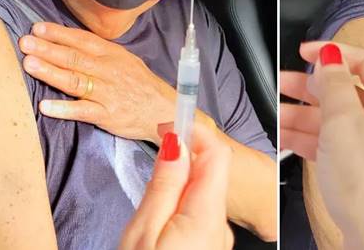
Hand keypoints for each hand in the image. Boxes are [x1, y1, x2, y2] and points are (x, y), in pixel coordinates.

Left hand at [19, 22, 202, 144]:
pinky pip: (83, 111)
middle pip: (75, 58)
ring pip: (76, 80)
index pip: (83, 40)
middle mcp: (109, 71)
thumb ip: (102, 54)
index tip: (38, 28)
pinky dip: (64, 109)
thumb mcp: (127, 62)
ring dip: (51, 71)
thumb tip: (73, 44)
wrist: (165, 112)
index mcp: (113, 55)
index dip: (60, 34)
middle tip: (26, 42)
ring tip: (29, 64)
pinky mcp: (108, 114)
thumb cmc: (143, 87)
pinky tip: (46, 106)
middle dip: (48, 49)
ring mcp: (108, 93)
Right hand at [120, 123, 233, 249]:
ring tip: (151, 205)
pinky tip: (160, 221)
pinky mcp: (210, 247)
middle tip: (152, 164)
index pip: (217, 153)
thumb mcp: (142, 232)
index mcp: (207, 216)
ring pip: (202, 192)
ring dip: (179, 184)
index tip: (167, 126)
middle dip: (182, 160)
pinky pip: (200, 213)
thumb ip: (163, 187)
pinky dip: (181, 205)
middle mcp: (220, 226)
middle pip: (209, 172)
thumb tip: (176, 145)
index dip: (193, 132)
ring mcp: (218, 238)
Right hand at [280, 42, 363, 249]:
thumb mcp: (345, 122)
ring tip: (275, 111)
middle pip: (346, 90)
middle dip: (312, 85)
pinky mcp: (361, 171)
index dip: (335, 51)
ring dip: (303, 113)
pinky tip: (286, 136)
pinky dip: (308, 138)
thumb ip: (334, 85)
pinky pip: (331, 144)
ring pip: (334, 119)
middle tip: (284, 81)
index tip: (307, 50)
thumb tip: (329, 56)